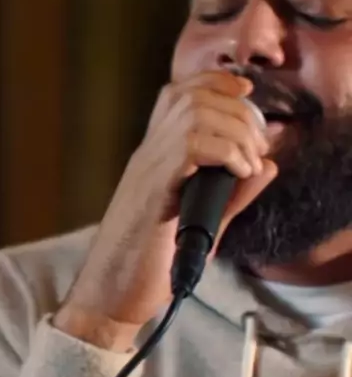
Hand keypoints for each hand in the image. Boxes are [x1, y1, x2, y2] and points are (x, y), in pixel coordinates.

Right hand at [55, 71, 277, 349]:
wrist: (108, 295)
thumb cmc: (148, 264)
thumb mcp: (201, 225)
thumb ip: (233, 195)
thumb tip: (267, 166)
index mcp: (154, 157)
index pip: (179, 93)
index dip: (216, 81)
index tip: (245, 90)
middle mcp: (147, 154)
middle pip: (192, 94)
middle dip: (237, 109)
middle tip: (257, 143)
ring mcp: (147, 169)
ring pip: (195, 113)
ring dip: (235, 129)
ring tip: (249, 159)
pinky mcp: (154, 190)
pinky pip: (191, 146)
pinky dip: (226, 151)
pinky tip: (239, 170)